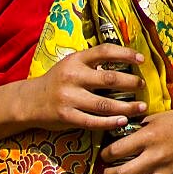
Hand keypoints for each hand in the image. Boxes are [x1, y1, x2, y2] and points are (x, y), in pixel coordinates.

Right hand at [24, 44, 147, 130]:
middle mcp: (72, 77)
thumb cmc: (56, 82)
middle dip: (131, 83)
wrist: (30, 101)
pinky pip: (93, 121)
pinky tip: (122, 121)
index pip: (105, 51)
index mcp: (75, 60)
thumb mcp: (70, 65)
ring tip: (141, 108)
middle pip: (109, 79)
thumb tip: (124, 65)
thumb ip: (91, 64)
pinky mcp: (66, 116)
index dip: (126, 54)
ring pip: (104, 104)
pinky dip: (110, 122)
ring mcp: (69, 98)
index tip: (141, 60)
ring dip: (127, 106)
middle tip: (142, 87)